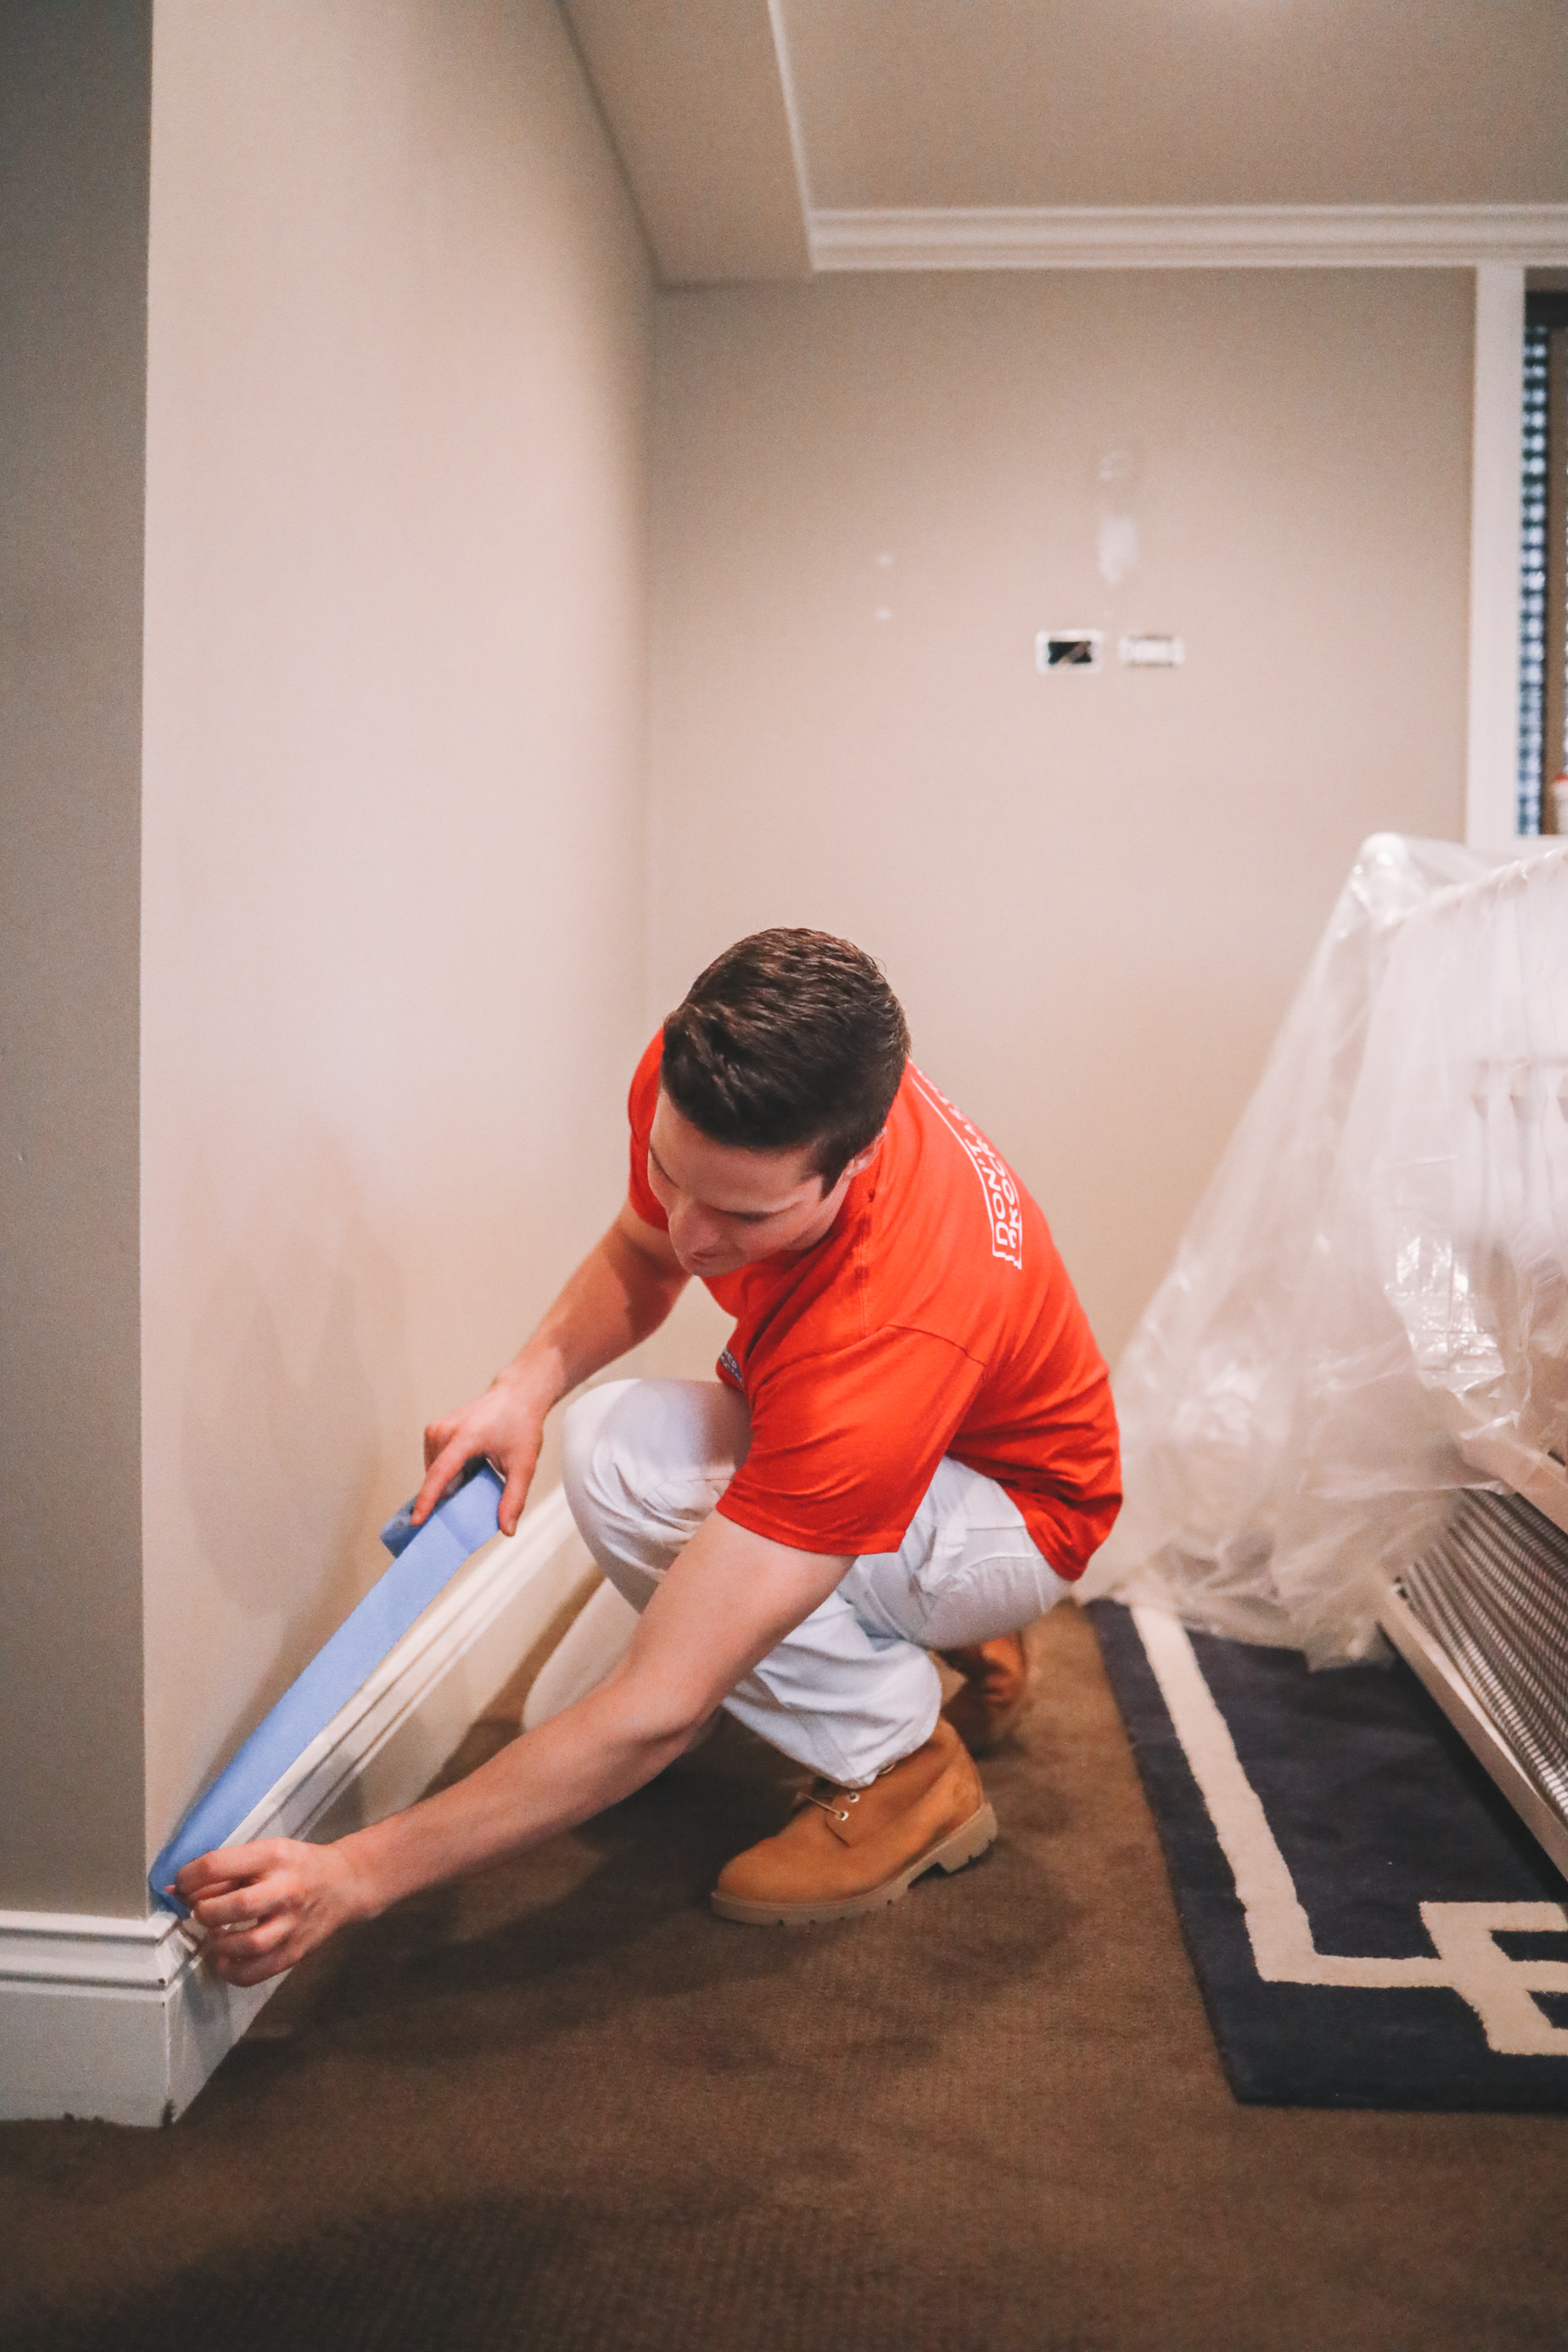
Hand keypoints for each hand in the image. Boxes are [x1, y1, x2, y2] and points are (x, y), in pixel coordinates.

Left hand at [173, 1838, 372, 1986]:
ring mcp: (292, 1924)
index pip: (218, 1865)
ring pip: (248, 1945)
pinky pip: (257, 1972)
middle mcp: (285, 1890)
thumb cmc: (295, 1865)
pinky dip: (231, 1972)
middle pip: (236, 1906)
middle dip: (205, 1912)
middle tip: (201, 1913)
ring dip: (218, 1944)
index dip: (187, 1878)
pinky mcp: (295, 1952)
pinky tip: (224, 1959)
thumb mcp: (264, 1854)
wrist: (344, 1884)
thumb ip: (224, 1871)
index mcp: (273, 1857)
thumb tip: (175, 1891)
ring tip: (213, 1936)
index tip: (180, 1886)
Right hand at [414, 1365, 550, 1537]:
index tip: (417, 1521)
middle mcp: (445, 1430)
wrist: (517, 1396)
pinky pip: (435, 1461)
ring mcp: (436, 1427)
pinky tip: (469, 1464)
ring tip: (478, 1471)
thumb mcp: (524, 1465)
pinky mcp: (433, 1428)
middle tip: (476, 1492)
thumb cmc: (521, 1426)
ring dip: (450, 1482)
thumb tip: (507, 1530)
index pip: (440, 1473)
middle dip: (451, 1494)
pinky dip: (448, 1471)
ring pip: (434, 1471)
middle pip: (437, 1477)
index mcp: (465, 1437)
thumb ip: (514, 1498)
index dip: (427, 1500)